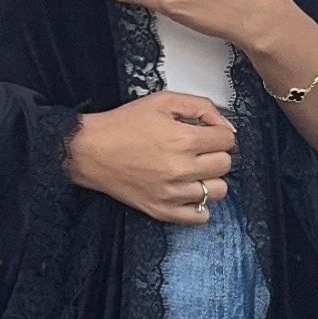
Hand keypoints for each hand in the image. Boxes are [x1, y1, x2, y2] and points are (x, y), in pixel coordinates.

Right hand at [64, 89, 234, 222]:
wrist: (90, 150)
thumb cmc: (123, 125)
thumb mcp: (163, 101)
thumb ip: (200, 107)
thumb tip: (226, 124)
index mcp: (182, 140)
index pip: (227, 140)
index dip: (220, 133)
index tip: (209, 133)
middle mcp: (180, 169)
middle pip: (225, 165)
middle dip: (216, 153)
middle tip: (199, 149)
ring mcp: (172, 194)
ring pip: (218, 191)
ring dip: (211, 179)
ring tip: (194, 171)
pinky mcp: (162, 210)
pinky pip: (200, 217)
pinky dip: (200, 205)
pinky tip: (188, 191)